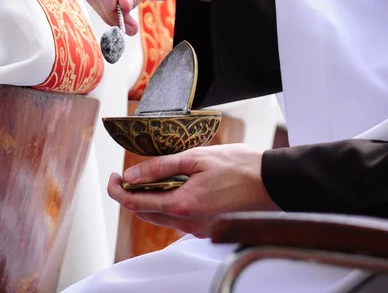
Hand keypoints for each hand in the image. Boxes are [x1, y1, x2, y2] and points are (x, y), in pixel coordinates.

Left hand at [107, 144, 279, 237]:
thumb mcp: (197, 158)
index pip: (135, 203)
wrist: (274, 183)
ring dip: (152, 200)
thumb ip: (162, 167)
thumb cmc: (240, 166)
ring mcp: (200, 229)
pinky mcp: (210, 229)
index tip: (113, 177)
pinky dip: (170, 204)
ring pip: (163, 218)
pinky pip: (180, 219)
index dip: (117, 190)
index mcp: (182, 205)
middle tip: (128, 176)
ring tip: (155, 176)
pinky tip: (178, 186)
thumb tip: (132, 175)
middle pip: (145, 214)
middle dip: (131, 196)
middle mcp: (189, 223)